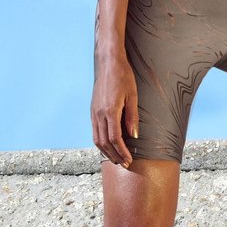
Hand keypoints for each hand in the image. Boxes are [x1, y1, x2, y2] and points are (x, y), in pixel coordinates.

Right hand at [91, 52, 139, 167]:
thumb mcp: (133, 96)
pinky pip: (94, 131)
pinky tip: (108, 146)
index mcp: (110, 111)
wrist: (108, 62)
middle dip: (114, 155)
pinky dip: (101, 142)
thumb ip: (132, 117)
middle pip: (104, 142)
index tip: (129, 160)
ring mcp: (93, 112)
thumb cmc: (123, 76)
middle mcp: (99, 114)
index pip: (115, 139)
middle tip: (125, 164)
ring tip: (116, 159)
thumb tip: (134, 136)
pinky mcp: (92, 110)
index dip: (122, 152)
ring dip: (106, 151)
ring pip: (96, 139)